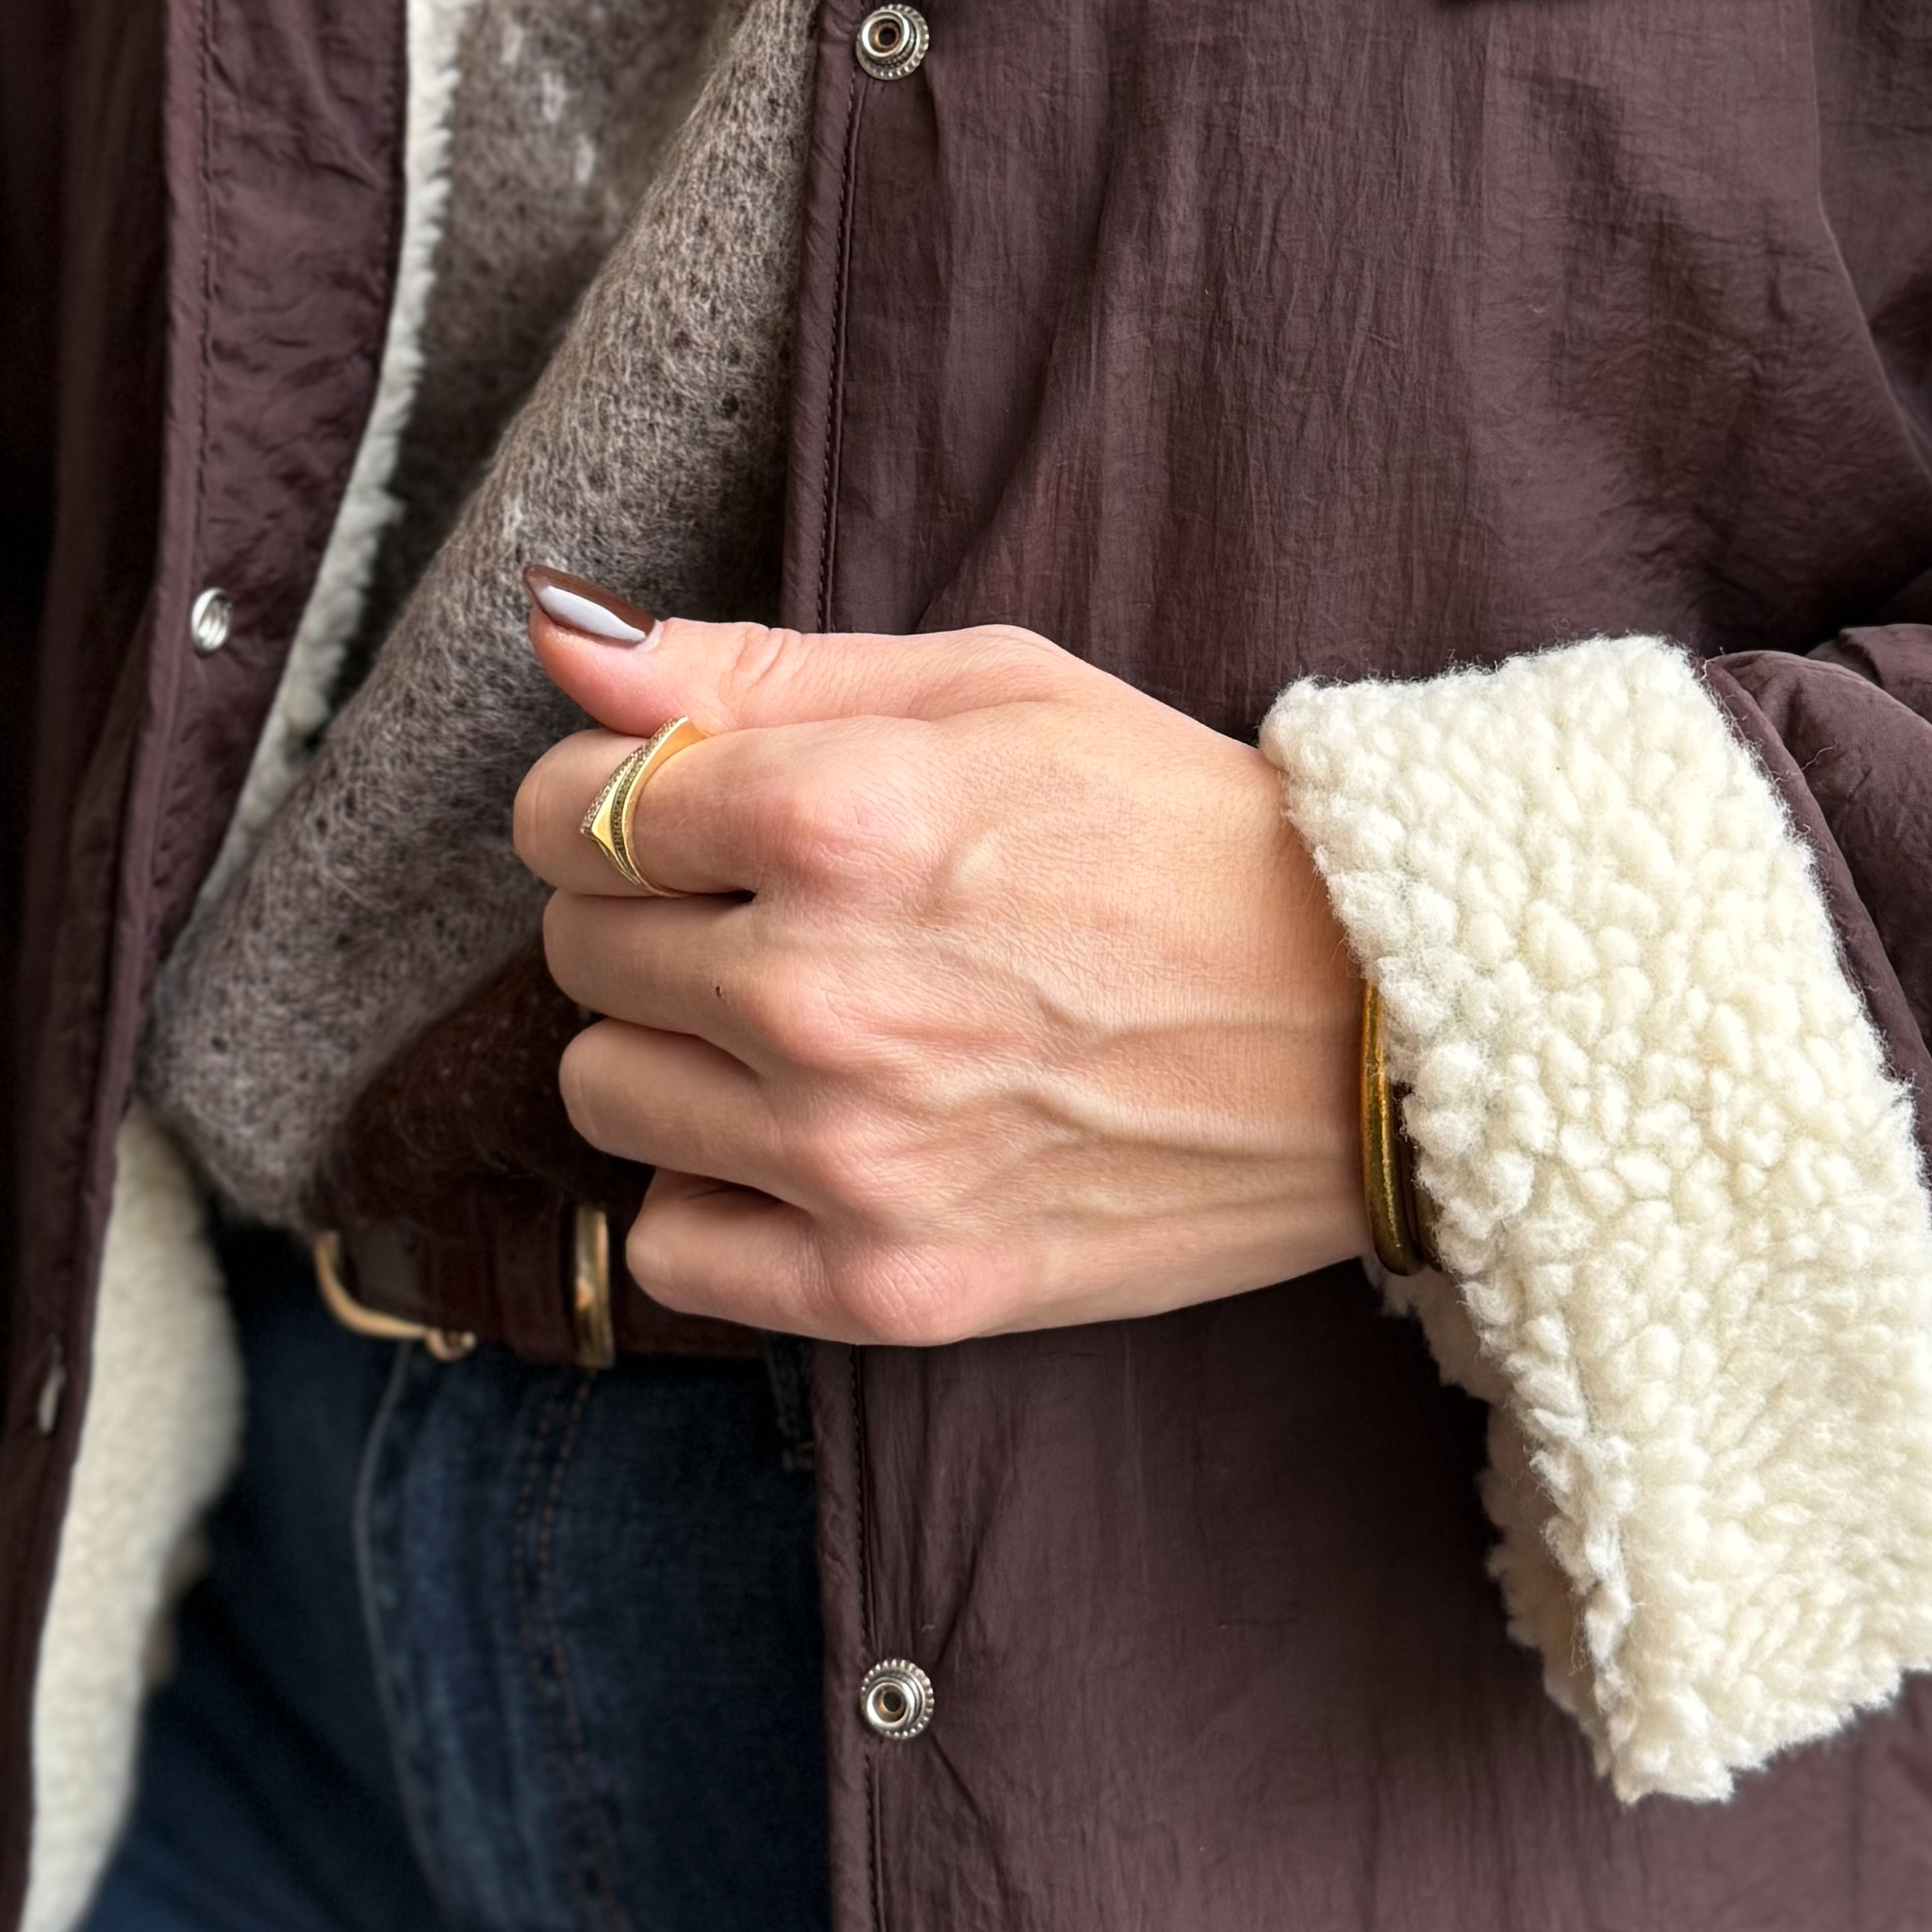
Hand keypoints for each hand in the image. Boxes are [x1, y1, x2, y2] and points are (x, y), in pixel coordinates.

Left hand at [510, 586, 1371, 1341]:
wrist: (1367, 1031)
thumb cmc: (1176, 831)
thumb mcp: (989, 686)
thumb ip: (754, 667)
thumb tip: (563, 644)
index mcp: (838, 816)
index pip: (568, 810)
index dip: (611, 801)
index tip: (685, 817)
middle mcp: (820, 992)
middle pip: (578, 949)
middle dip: (651, 916)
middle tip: (782, 914)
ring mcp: (851, 1155)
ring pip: (605, 1093)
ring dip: (678, 1052)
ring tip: (809, 1026)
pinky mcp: (889, 1287)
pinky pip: (670, 1249)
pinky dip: (717, 1194)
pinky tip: (815, 1141)